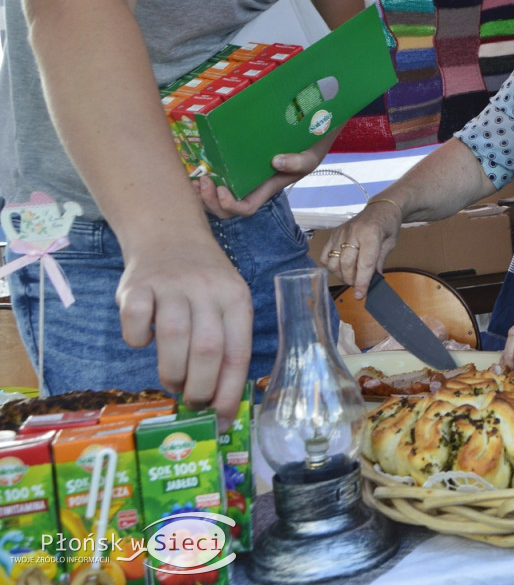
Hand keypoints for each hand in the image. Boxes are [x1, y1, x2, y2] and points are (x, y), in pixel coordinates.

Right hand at [116, 240, 252, 425]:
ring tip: (173, 381)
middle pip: (207, 349)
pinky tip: (144, 342)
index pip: (238, 352)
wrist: (169, 234)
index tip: (222, 419)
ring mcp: (171, 284)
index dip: (230, 391)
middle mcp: (207, 288)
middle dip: (200, 388)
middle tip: (192, 402)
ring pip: (174, 338)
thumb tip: (221, 401)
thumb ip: (226, 341)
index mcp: (236, 297)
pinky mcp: (137, 284)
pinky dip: (137, 340)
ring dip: (172, 372)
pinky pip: (135, 321)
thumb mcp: (227, 301)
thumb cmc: (203, 281)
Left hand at [193, 144, 329, 218]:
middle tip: (204, 181)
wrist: (309, 134)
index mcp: (266, 189)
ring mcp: (242, 176)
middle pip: (225, 209)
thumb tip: (276, 161)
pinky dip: (205, 177)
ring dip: (203, 193)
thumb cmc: (309, 149)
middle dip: (210, 202)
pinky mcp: (236, 163)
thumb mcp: (309, 157)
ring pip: (217, 197)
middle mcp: (251, 186)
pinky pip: (216, 178)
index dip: (231, 205)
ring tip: (197, 178)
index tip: (223, 190)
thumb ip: (297, 162)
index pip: (245, 208)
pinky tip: (197, 168)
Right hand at [322, 200, 403, 298]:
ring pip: (333, 262)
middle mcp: (353, 232)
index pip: (364, 263)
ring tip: (352, 277)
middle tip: (359, 285)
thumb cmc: (388, 225)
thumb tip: (372, 282)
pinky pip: (325, 255)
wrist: (381, 208)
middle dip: (352, 280)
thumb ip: (379, 262)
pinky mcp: (333, 234)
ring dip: (341, 275)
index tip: (360, 295)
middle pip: (346, 264)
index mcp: (371, 233)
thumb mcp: (390, 244)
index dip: (362, 282)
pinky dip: (331, 266)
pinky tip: (342, 267)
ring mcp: (341, 232)